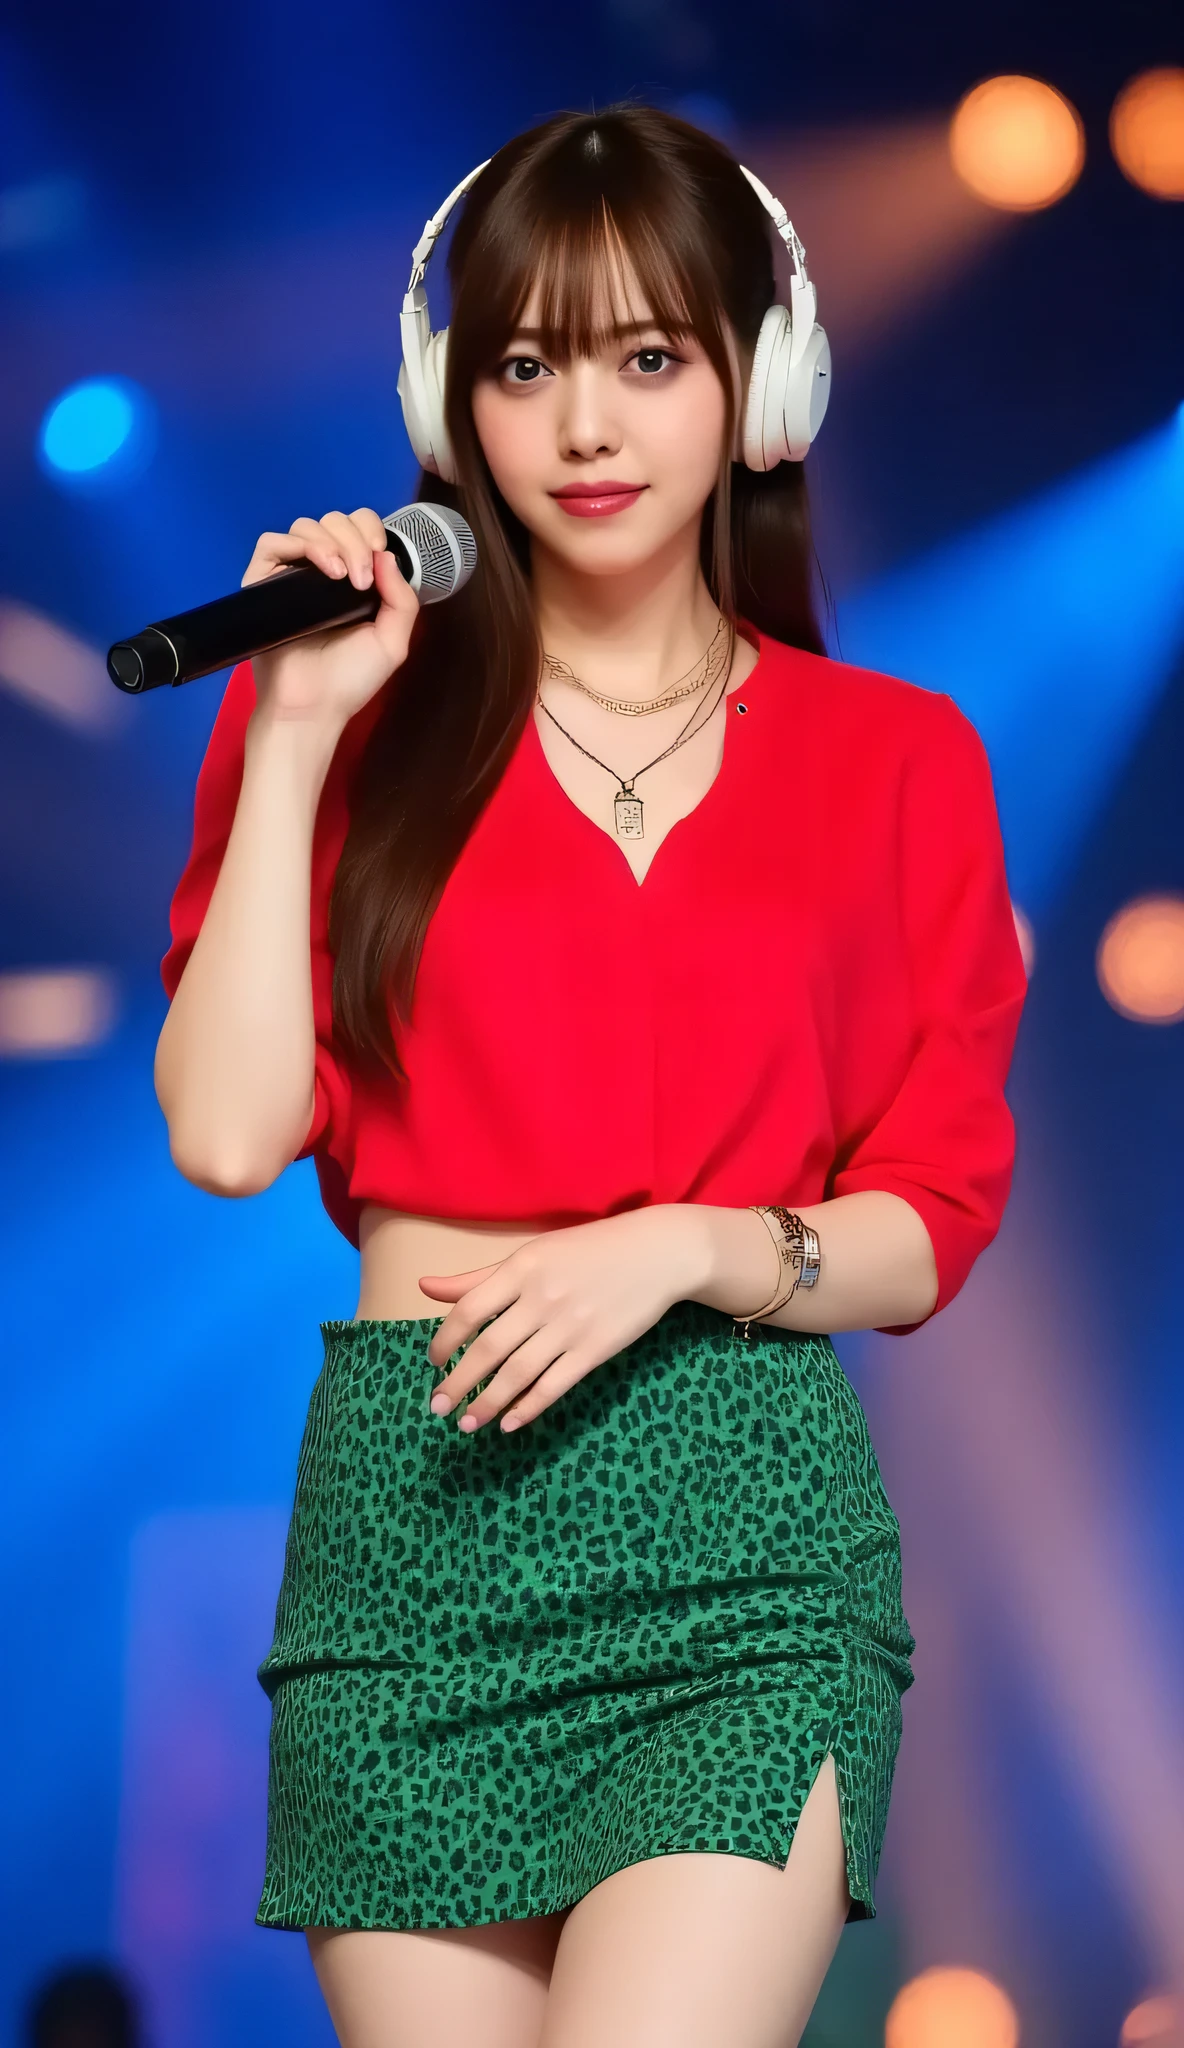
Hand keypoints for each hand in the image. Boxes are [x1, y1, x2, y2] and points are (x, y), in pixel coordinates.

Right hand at [243, 507, 419, 729]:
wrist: (312, 707)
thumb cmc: (350, 680)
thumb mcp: (392, 641)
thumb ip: (401, 599)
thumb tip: (386, 554)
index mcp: (351, 579)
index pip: (357, 528)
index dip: (370, 530)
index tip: (378, 556)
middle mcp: (320, 572)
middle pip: (334, 521)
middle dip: (355, 540)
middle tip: (360, 580)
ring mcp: (290, 575)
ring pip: (306, 526)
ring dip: (332, 542)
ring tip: (342, 579)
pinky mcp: (262, 582)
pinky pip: (272, 542)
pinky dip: (298, 544)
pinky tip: (321, 570)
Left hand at [418, 1206, 710, 1432]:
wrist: (656, 1253)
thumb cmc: (589, 1251)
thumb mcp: (532, 1254)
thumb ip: (479, 1278)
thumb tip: (424, 1288)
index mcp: (522, 1268)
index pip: (469, 1310)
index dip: (445, 1341)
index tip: (432, 1363)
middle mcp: (542, 1297)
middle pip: (489, 1349)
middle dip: (458, 1383)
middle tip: (437, 1408)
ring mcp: (570, 1326)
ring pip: (518, 1373)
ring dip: (487, 1403)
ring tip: (466, 1423)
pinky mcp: (596, 1349)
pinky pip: (555, 1385)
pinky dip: (529, 1408)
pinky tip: (509, 1423)